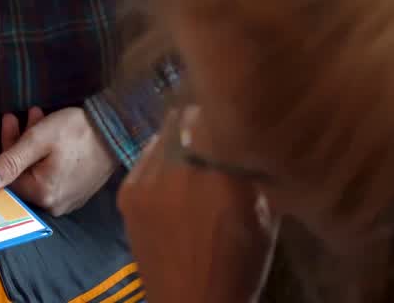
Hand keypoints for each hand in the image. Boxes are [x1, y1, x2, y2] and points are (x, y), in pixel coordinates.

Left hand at [0, 106, 117, 216]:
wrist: (119, 130)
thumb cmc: (78, 132)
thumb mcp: (39, 139)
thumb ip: (10, 160)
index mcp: (43, 194)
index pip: (9, 177)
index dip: (5, 148)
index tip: (9, 121)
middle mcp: (55, 204)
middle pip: (24, 174)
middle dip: (19, 143)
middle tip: (19, 115)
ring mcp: (68, 199)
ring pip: (38, 172)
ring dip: (32, 145)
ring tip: (37, 117)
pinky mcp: (78, 191)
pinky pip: (54, 175)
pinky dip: (48, 155)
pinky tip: (49, 133)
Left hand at [118, 111, 277, 302]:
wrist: (192, 302)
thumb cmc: (240, 262)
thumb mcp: (266, 212)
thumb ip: (252, 167)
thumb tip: (247, 132)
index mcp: (224, 171)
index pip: (219, 112)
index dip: (227, 109)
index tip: (234, 113)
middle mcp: (182, 167)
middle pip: (188, 115)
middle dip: (202, 120)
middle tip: (213, 131)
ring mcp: (149, 179)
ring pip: (164, 133)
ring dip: (179, 137)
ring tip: (191, 154)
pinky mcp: (128, 192)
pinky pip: (145, 157)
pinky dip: (159, 158)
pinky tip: (171, 176)